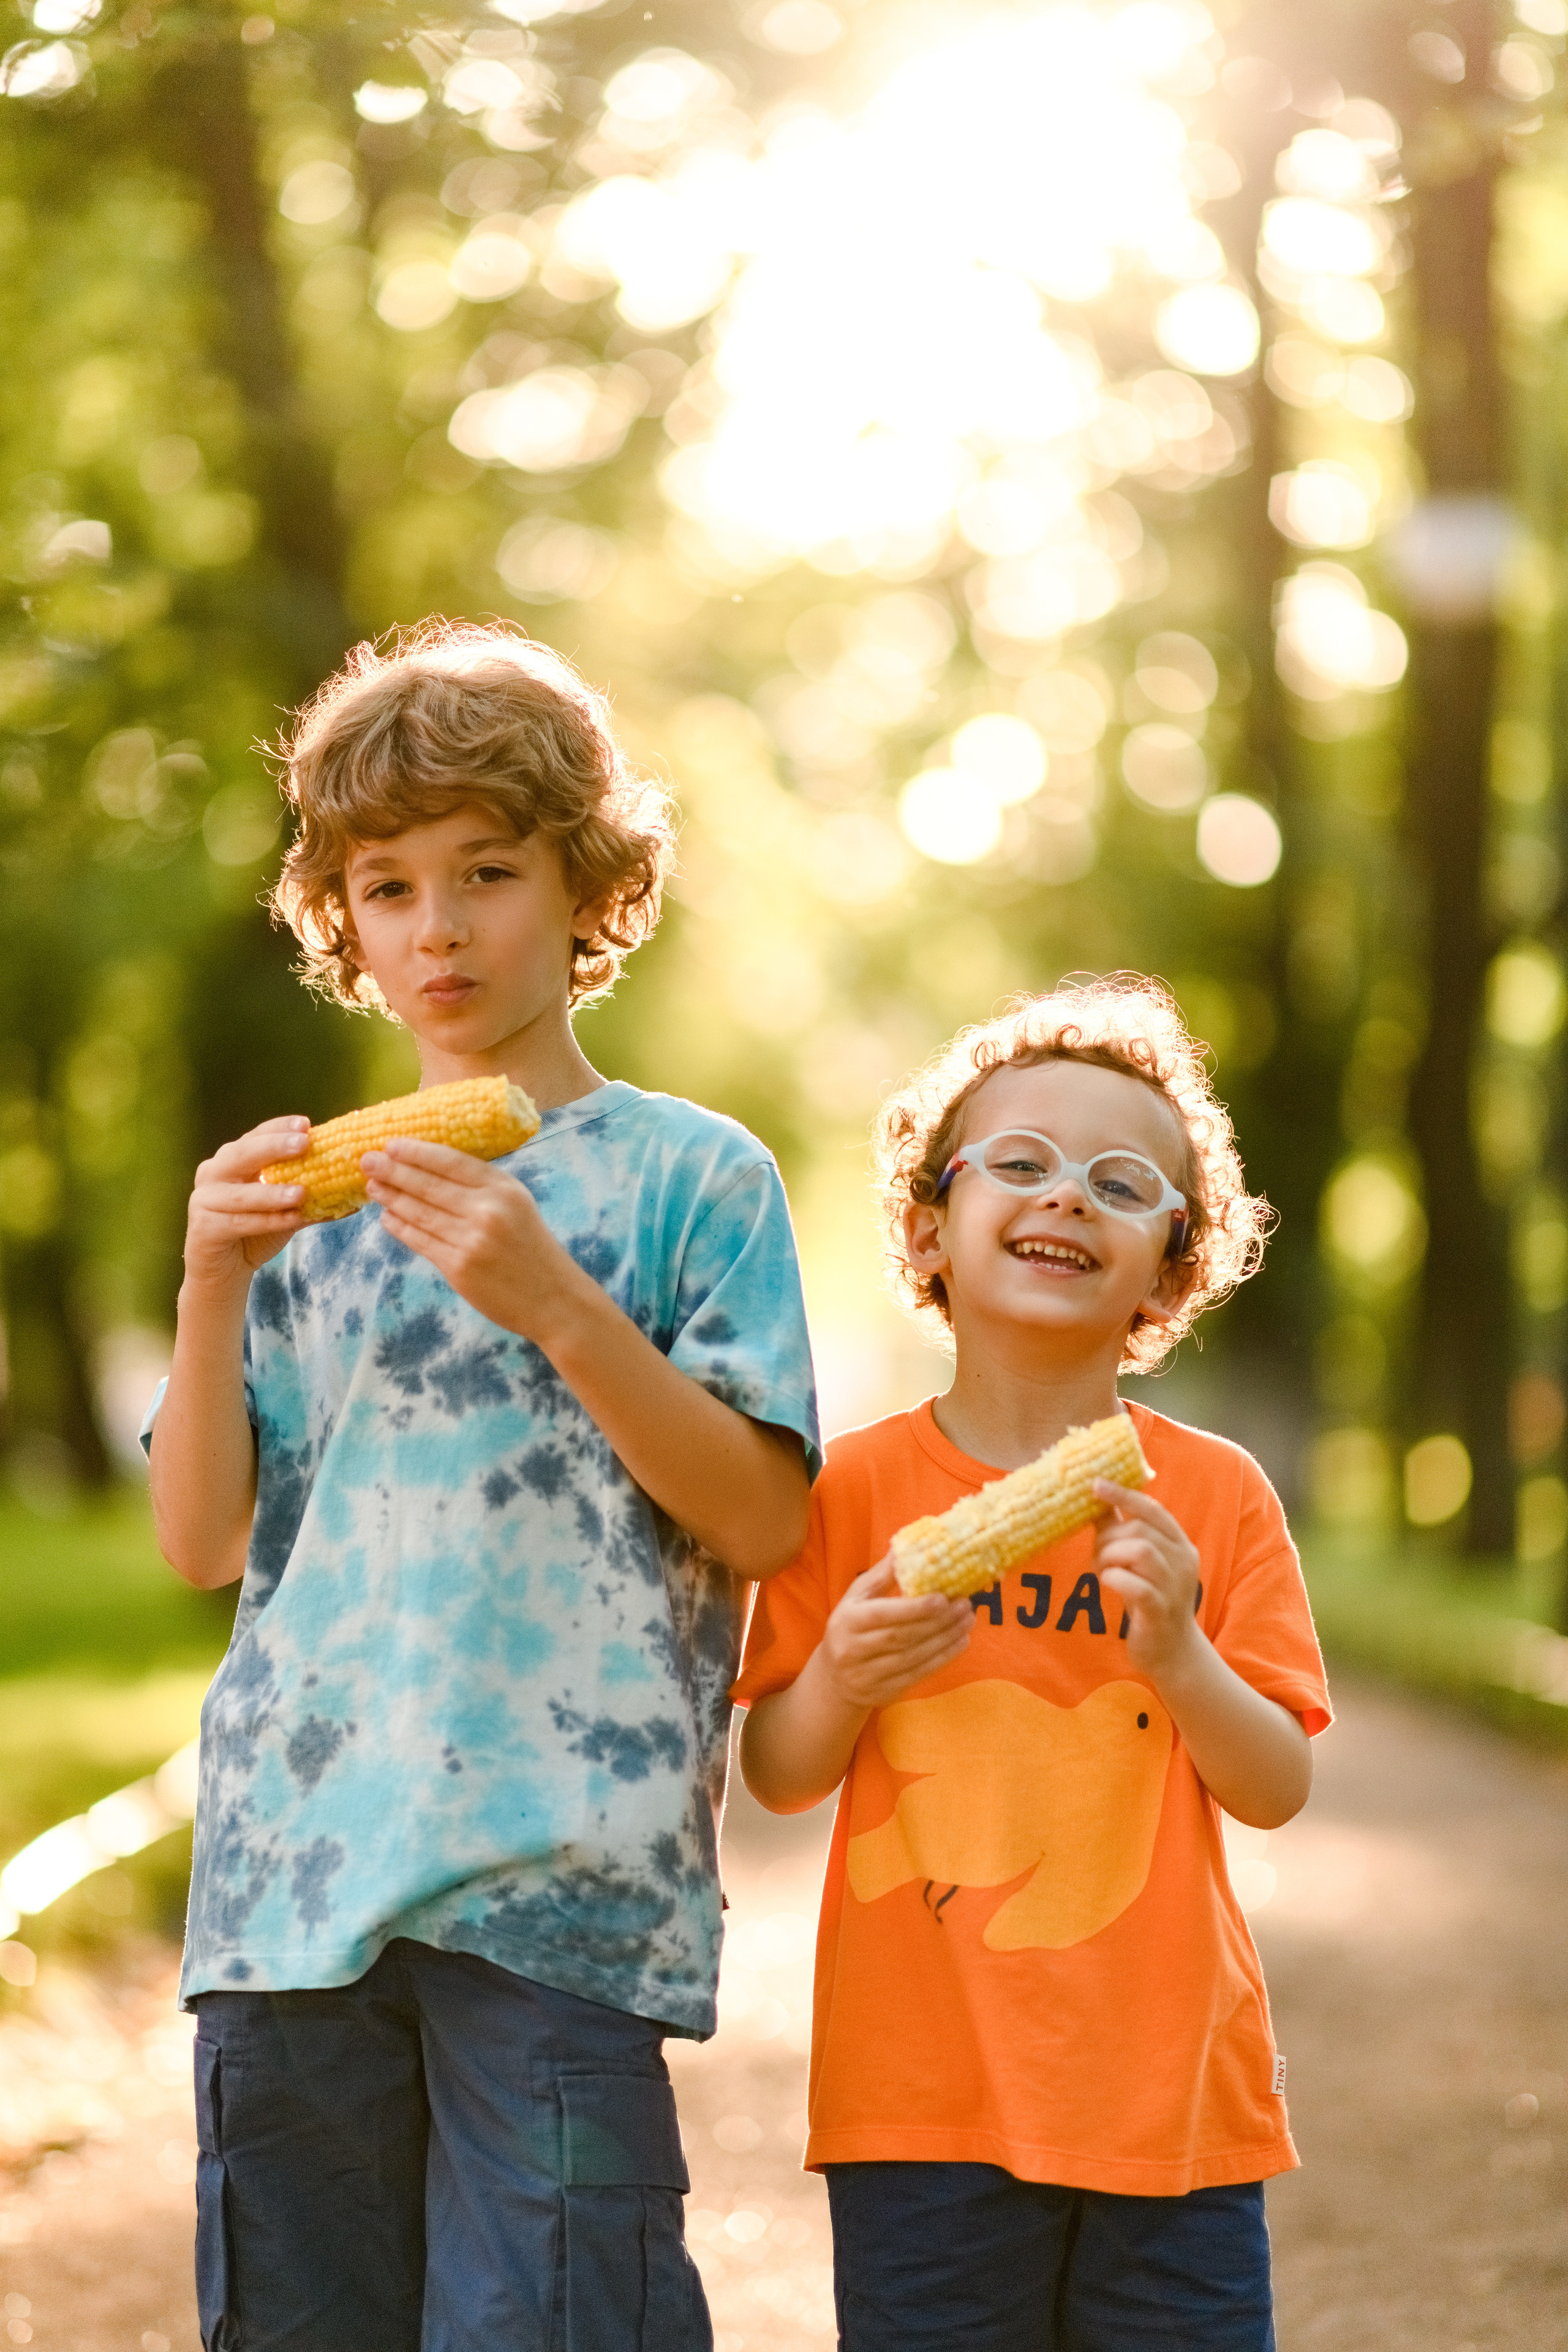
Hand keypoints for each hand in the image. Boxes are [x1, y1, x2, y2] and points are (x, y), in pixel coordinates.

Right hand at [182, 1117, 310, 1294]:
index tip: (307, 1125)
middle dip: (274, 1147)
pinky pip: (239, 1222)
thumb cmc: (256, 1231)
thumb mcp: (286, 1208)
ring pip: (241, 1194)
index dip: (280, 1128)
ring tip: (301, 1192)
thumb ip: (313, 1194)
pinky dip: (267, 1221)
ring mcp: (204, 1199)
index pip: (256, 1135)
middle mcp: (213, 1173)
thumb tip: (356, 1186)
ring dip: (272, 1192)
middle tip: (304, 1143)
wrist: (225, 1269)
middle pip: (242, 1154)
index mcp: (232, 1159)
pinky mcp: (204, 1228)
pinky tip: (291, 1218)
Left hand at [361, 1137, 578, 1339]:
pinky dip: (400, 1228)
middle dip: (393, 1170)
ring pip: (419, 1212)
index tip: (391, 1144)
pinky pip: (420, 1241)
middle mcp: (486, 1210)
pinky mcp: (458, 1268)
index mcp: (503, 1188)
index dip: (417, 1152)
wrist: (553, 1298)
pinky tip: (387, 1218)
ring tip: (372, 1186)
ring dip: (391, 1197)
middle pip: (428, 1184)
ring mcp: (470, 1240)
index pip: (450, 1161)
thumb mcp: (518, 1204)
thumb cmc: (533, 1249)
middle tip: (367, 1160)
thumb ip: (482, 1187)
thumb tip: (431, 1169)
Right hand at [820, 1555, 972, 1709]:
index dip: (916, 1608)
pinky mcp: (883, 1693)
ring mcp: (867, 1676)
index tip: (944, 1597)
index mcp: (847, 1621)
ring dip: (946, 1639)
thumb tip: (905, 1546)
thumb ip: (882, 1575)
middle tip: (965, 1605)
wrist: (834, 1678)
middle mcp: (853, 1650)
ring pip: (914, 1657)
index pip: (884, 1615)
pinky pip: (918, 1675)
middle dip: (938, 1622)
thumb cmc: (851, 1626)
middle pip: (902, 1637)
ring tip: (968, 1621)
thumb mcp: (857, 1597)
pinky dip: (943, 1659)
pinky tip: (961, 1642)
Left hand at [1091, 1482, 1202, 1678]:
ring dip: (1110, 1555)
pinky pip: (1135, 1585)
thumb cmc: (1152, 1600)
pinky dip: (1114, 1578)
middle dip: (1109, 1536)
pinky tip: (1108, 1583)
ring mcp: (1174, 1587)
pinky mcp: (1160, 1611)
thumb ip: (1127, 1533)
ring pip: (1140, 1550)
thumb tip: (1100, 1501)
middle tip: (1097, 1553)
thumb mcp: (1144, 1564)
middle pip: (1141, 1529)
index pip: (1154, 1509)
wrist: (1173, 1652)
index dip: (1124, 1494)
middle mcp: (1183, 1562)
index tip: (1096, 1484)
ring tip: (1102, 1569)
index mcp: (1180, 1545)